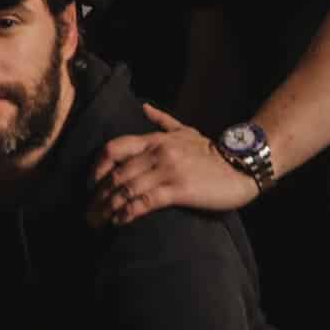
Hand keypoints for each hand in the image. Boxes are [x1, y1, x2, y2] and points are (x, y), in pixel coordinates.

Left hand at [87, 104, 258, 225]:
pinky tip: (119, 222)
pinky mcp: (179, 190)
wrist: (241, 166)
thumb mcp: (185, 130)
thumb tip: (143, 106)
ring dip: (108, 208)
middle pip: (116, 174)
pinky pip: (145, 202)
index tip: (89, 185)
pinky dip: (128, 213)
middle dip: (97, 196)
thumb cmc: (211, 151)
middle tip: (88, 213)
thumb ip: (161, 120)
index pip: (113, 148)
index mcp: (154, 138)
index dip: (96, 168)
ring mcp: (167, 170)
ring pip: (126, 189)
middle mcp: (157, 152)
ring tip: (98, 222)